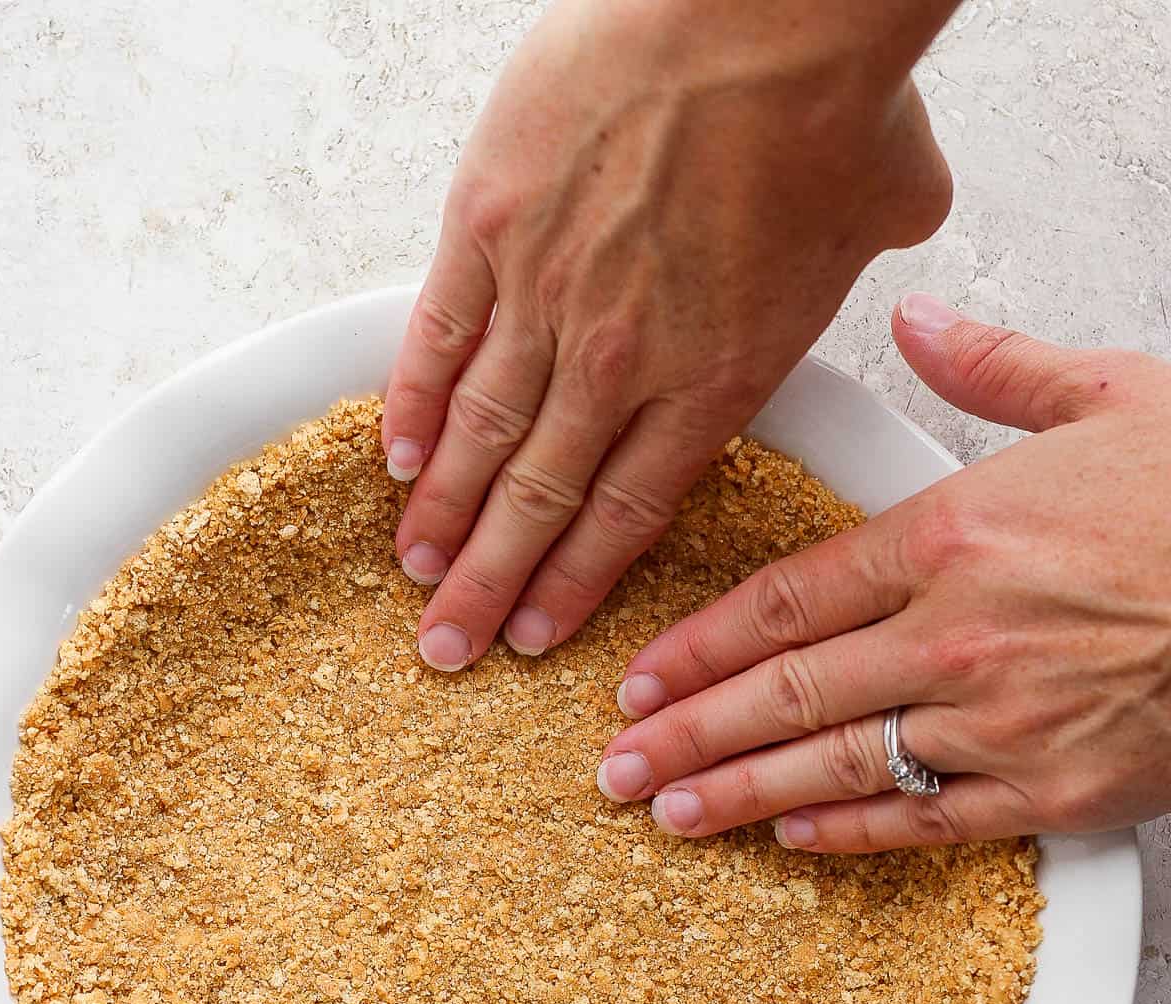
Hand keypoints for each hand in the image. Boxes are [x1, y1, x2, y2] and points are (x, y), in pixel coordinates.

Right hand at [382, 0, 952, 672]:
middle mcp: (621, 362)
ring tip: (417, 575)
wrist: (762, 8)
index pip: (627, 514)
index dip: (575, 584)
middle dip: (490, 587)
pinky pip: (440, 336)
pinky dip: (415, 404)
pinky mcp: (489, 220)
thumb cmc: (830, 97)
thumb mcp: (884, 204)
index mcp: (715, 380)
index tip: (537, 635)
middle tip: (449, 649)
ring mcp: (547, 293)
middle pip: (542, 501)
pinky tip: (396, 462)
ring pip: (483, 436)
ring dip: (445, 516)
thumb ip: (876, 244)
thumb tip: (898, 216)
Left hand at [597, 296, 1170, 850]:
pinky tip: (787, 834)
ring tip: (667, 811)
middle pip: (785, 693)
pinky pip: (925, 819)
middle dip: (686, 732)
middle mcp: (957, 634)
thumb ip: (998, 372)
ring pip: (834, 765)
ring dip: (736, 791)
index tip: (640, 675)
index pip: (786, 600)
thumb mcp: (1114, 397)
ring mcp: (1000, 720)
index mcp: (955, 532)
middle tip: (616, 766)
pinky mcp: (1052, 792)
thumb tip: (923, 324)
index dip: (699, 644)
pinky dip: (850, 830)